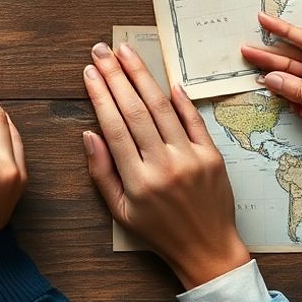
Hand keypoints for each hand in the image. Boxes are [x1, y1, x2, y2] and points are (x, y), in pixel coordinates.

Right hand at [81, 42, 249, 289]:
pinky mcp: (213, 156)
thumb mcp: (120, 211)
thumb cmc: (158, 232)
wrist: (208, 250)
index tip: (89, 73)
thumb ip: (101, 172)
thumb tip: (88, 133)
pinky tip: (166, 80)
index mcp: (137, 180)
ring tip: (126, 53)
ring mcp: (191, 159)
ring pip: (162, 108)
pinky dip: (180, 99)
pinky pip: (194, 121)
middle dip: (116, 76)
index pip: (114, 126)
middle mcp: (163, 165)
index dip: (100, 95)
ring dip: (143, 76)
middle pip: (135, 110)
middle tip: (101, 51)